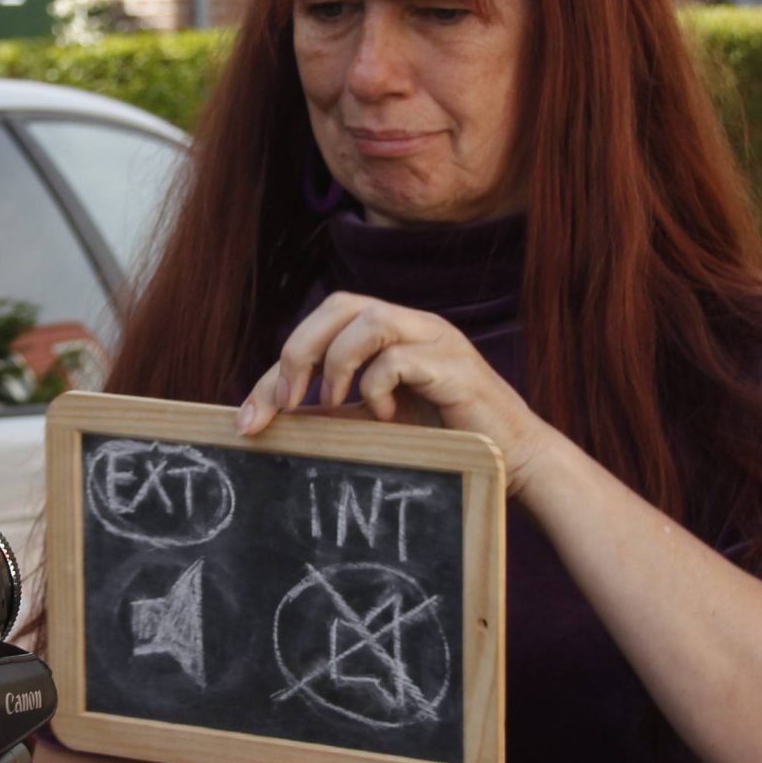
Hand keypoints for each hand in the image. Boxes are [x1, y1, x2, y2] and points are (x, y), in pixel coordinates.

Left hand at [234, 291, 556, 489]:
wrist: (510, 459)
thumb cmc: (442, 438)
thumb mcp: (373, 423)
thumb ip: (331, 413)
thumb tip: (271, 418)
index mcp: (389, 331)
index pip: (322, 325)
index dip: (279, 366)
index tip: (251, 417)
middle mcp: (412, 324)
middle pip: (341, 303)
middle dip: (299, 351)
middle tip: (285, 404)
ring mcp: (436, 340)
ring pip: (369, 318)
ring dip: (336, 363)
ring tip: (332, 405)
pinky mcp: (455, 366)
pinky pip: (401, 356)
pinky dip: (378, 385)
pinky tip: (385, 416)